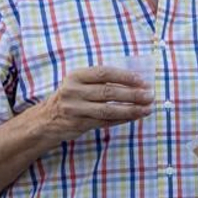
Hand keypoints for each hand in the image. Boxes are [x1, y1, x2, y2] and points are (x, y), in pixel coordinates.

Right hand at [35, 66, 152, 140]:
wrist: (46, 119)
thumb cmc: (72, 97)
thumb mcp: (80, 83)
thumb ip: (101, 81)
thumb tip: (136, 81)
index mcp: (76, 76)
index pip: (104, 73)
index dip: (125, 76)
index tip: (143, 80)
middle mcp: (73, 91)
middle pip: (108, 92)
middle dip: (133, 94)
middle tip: (150, 96)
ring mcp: (75, 109)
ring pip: (108, 109)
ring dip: (131, 109)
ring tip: (148, 108)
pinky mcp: (79, 124)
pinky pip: (106, 121)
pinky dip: (123, 119)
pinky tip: (136, 116)